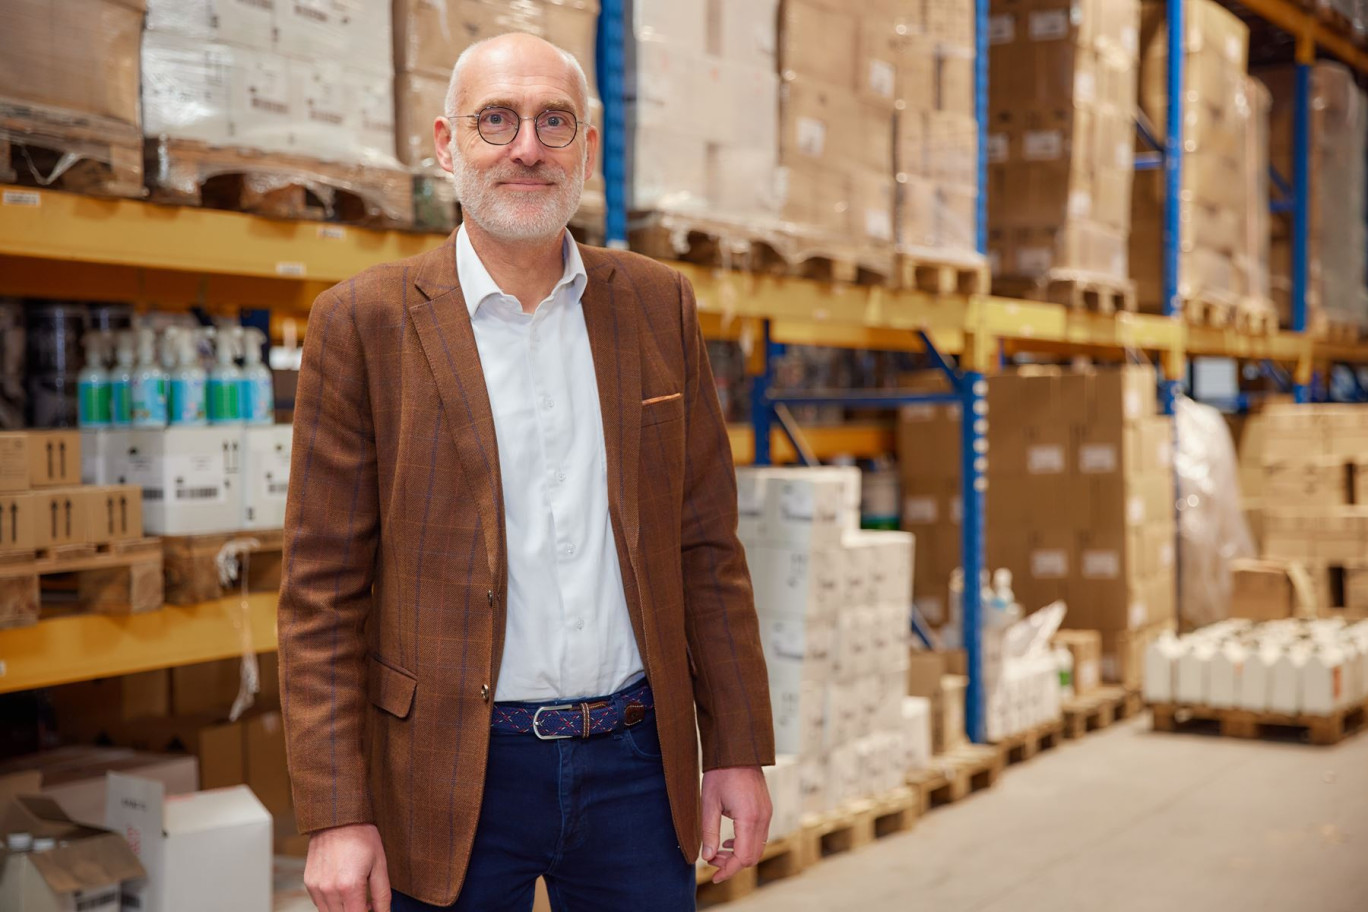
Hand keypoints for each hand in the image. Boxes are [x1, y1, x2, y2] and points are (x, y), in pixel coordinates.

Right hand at [304, 823, 390, 911]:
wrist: (338, 817)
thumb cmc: (362, 837)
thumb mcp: (380, 865)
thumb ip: (382, 895)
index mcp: (349, 887)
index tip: (372, 909)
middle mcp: (329, 889)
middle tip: (367, 903)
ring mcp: (316, 886)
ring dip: (343, 910)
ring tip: (356, 895)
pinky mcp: (309, 882)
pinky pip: (320, 903)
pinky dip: (332, 903)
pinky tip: (342, 889)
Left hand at [700, 766, 771, 883]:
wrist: (737, 749)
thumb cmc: (721, 773)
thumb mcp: (709, 804)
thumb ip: (709, 833)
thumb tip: (707, 857)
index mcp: (749, 818)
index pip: (743, 857)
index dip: (728, 870)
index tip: (714, 876)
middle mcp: (763, 818)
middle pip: (752, 856)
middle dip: (732, 864)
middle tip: (712, 861)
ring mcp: (767, 813)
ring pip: (757, 847)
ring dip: (739, 854)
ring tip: (718, 850)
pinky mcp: (766, 809)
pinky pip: (760, 836)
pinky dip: (746, 844)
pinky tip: (730, 840)